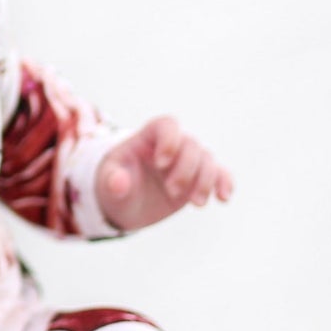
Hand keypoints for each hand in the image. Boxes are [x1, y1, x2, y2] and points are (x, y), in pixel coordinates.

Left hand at [95, 115, 232, 233]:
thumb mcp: (107, 184)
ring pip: (207, 159)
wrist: (125, 204)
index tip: (160, 164)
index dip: (169, 140)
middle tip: (171, 191)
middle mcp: (171, 146)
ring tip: (196, 204)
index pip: (167, 125)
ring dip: (205, 181)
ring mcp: (186, 162)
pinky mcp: (197, 178)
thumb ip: (112, 181)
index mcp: (147, 138)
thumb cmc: (113, 185)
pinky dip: (223, 183)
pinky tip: (223, 198)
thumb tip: (119, 182)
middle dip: (185, 170)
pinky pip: (219, 174)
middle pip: (190, 145)